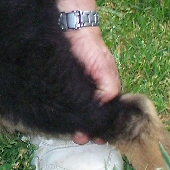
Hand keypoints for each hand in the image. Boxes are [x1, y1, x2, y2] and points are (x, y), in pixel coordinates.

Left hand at [66, 26, 120, 144]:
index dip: (103, 128)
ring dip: (75, 125)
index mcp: (103, 92)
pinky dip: (64, 113)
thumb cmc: (91, 48)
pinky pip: (62, 103)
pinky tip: (63, 121)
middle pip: (89, 117)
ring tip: (74, 135)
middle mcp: (88, 93)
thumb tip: (108, 108)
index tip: (100, 140)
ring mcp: (73, 91)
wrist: (72, 29)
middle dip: (87, 130)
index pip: (105, 115)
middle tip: (81, 139)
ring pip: (76, 113)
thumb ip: (109, 89)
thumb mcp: (106, 69)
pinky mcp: (60, 87)